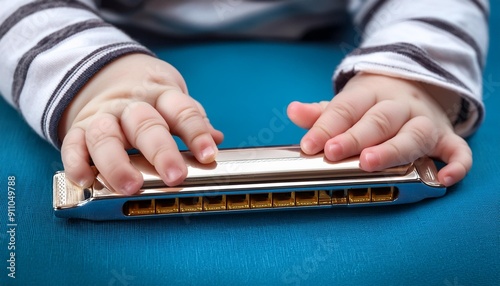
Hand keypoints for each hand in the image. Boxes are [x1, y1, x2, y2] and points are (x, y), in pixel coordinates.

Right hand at [59, 54, 222, 194]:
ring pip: (106, 136)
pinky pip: (72, 144)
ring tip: (131, 187)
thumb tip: (216, 139)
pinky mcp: (79, 128)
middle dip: (160, 151)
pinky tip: (86, 181)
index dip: (196, 134)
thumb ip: (192, 119)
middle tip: (175, 176)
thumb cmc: (149, 96)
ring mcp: (103, 116)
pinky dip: (76, 162)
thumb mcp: (173, 98)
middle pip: (145, 124)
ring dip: (117, 163)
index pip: (182, 112)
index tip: (209, 155)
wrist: (106, 73)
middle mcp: (131, 105)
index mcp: (161, 96)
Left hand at [287, 72, 470, 185]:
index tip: (309, 145)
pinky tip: (442, 179)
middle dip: (355, 138)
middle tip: (334, 153)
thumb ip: (321, 112)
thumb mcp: (347, 102)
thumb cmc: (373, 102)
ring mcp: (424, 121)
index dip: (327, 127)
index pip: (346, 108)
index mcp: (370, 94)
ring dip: (393, 150)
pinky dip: (456, 165)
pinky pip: (457, 150)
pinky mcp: (446, 137)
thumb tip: (293, 111)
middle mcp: (399, 106)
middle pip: (378, 120)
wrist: (416, 85)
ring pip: (413, 134)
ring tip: (369, 163)